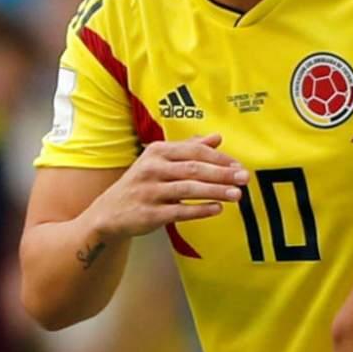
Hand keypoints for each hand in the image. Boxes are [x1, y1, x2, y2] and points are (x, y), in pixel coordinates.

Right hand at [84, 134, 247, 242]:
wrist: (108, 213)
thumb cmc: (142, 184)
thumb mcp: (161, 161)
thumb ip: (189, 149)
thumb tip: (217, 137)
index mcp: (157, 152)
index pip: (195, 151)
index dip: (220, 158)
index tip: (239, 165)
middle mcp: (151, 169)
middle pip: (194, 169)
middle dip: (222, 173)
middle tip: (244, 178)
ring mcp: (148, 191)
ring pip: (188, 189)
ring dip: (216, 191)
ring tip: (237, 194)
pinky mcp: (147, 214)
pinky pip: (178, 211)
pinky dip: (199, 210)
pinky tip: (217, 209)